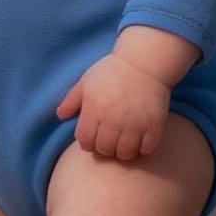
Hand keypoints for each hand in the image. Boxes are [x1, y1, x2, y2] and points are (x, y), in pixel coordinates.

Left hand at [57, 54, 173, 161]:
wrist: (144, 61)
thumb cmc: (112, 70)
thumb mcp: (87, 81)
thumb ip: (71, 100)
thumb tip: (60, 116)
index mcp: (94, 109)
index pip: (85, 141)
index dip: (87, 143)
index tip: (93, 138)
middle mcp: (113, 119)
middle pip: (105, 150)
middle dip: (104, 148)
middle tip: (109, 139)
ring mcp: (135, 123)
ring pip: (125, 153)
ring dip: (123, 151)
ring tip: (124, 142)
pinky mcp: (154, 125)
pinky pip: (147, 149)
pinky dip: (143, 148)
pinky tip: (140, 139)